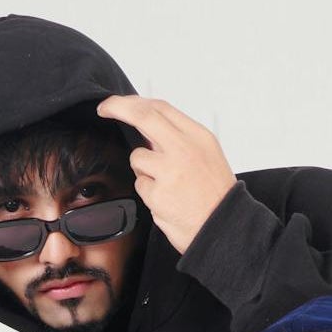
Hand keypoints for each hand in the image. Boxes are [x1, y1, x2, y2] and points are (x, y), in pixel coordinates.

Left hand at [96, 95, 237, 253]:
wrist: (227, 228)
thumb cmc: (217, 196)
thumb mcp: (207, 156)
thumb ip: (179, 139)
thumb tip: (147, 127)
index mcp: (198, 137)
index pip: (160, 108)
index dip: (133, 102)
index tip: (118, 103)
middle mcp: (185, 149)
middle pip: (142, 116)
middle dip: (117, 107)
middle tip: (104, 109)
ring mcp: (170, 171)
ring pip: (137, 158)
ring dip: (145, 171)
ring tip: (168, 187)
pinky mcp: (158, 194)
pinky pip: (141, 186)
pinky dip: (150, 194)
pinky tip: (168, 202)